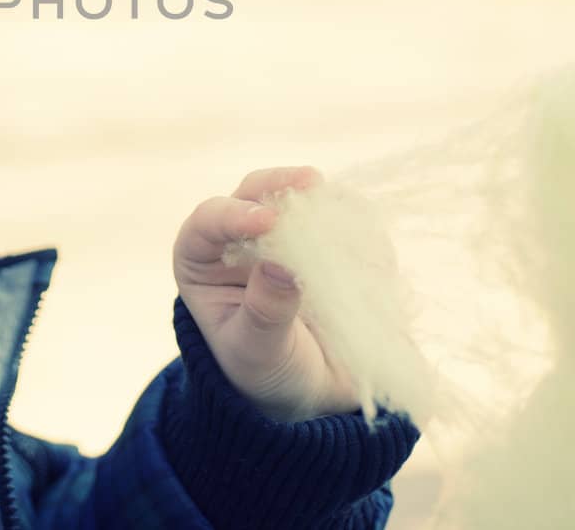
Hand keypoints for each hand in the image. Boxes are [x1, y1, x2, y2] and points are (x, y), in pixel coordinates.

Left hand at [173, 166, 358, 422]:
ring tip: (349, 232)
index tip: (267, 221)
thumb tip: (278, 266)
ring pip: (298, 197)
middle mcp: (238, 238)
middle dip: (280, 185)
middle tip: (312, 184)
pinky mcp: (323, 240)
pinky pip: (340, 218)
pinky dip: (356, 224)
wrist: (312, 391)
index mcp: (203, 262)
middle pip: (253, 193)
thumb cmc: (268, 371)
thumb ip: (264, 312)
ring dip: (324, 204)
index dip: (233, 215)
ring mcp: (283, 234)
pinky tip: (371, 253)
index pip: (207, 223)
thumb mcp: (258, 351)